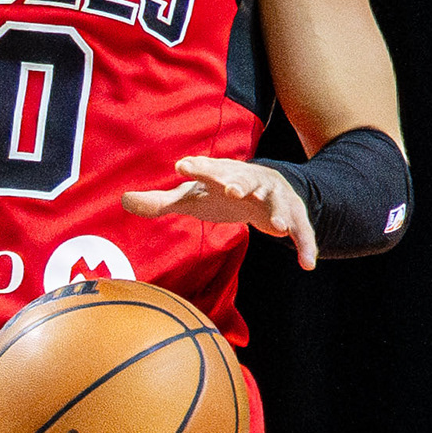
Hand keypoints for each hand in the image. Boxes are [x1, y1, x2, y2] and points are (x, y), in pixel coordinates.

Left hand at [124, 154, 319, 267]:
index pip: (206, 169)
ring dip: (278, 213)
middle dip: (237, 183)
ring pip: (277, 203)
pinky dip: (306, 246)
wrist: (268, 187)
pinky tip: (308, 265)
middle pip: (243, 180)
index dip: (196, 168)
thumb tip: (124, 200)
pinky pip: (302, 231)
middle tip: (228, 187)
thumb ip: (161, 202)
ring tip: (276, 228)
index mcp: (222, 174)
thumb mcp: (192, 199)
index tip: (182, 167)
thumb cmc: (221, 193)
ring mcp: (273, 198)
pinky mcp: (292, 216)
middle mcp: (250, 182)